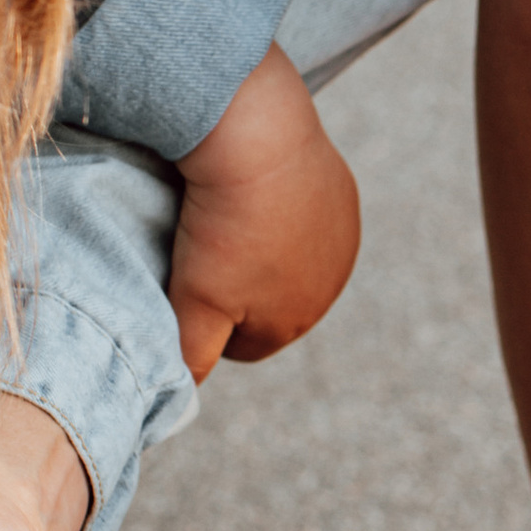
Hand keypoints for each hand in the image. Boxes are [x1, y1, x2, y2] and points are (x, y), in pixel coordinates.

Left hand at [168, 46, 359, 383]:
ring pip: (292, 260)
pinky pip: (308, 217)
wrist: (259, 139)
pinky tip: (257, 190)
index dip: (210, 323)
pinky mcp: (344, 195)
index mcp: (294, 320)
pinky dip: (282, 209)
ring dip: (265, 249)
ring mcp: (343, 239)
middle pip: (273, 304)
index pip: (244, 347)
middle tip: (203, 253)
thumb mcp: (193, 303)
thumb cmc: (221, 227)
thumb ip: (192, 357)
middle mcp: (331, 287)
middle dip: (241, 288)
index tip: (187, 290)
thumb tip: (185, 391)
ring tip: (228, 219)